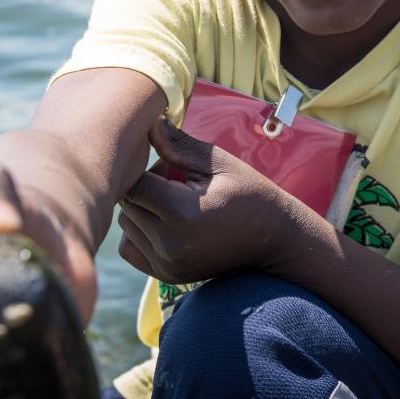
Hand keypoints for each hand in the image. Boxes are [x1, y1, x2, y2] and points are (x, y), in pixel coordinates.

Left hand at [117, 119, 306, 283]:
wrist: (273, 240)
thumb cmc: (248, 193)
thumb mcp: (219, 163)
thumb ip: (179, 145)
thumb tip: (148, 123)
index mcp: (183, 212)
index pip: (135, 183)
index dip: (146, 168)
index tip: (168, 165)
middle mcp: (170, 244)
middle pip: (127, 204)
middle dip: (144, 187)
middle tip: (176, 182)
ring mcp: (168, 264)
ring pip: (125, 226)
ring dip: (142, 209)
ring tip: (175, 202)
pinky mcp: (166, 275)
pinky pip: (129, 248)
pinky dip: (140, 233)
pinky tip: (167, 223)